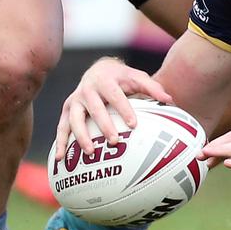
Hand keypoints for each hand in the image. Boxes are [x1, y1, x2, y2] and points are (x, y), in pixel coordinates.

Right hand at [58, 57, 173, 156]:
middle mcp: (87, 89)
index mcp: (105, 80)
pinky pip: (61, 127)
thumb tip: (170, 100)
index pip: (115, 95)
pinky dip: (60, 143)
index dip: (124, 109)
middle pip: (95, 108)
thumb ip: (152, 87)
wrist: (99, 70)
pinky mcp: (67, 110)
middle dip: (104, 125)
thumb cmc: (122, 78)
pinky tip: (60, 159)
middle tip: (114, 141)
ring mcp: (75, 100)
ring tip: (90, 152)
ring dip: (80, 136)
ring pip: (74, 119)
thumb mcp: (137, 77)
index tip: (133, 125)